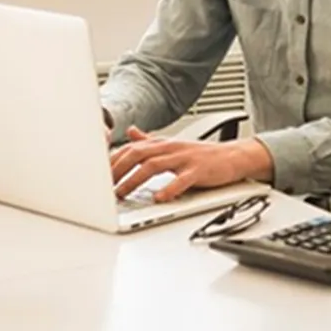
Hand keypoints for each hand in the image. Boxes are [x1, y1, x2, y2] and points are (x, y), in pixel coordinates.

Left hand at [109, 128, 272, 201]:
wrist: (234, 157)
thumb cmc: (202, 156)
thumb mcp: (172, 146)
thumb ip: (149, 141)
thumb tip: (130, 132)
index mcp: (162, 144)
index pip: (130, 149)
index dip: (112, 161)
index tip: (96, 175)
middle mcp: (170, 148)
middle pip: (137, 154)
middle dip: (117, 170)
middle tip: (102, 187)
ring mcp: (184, 158)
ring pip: (153, 165)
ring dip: (134, 180)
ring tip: (121, 194)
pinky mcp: (199, 170)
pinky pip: (182, 179)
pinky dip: (169, 189)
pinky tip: (159, 198)